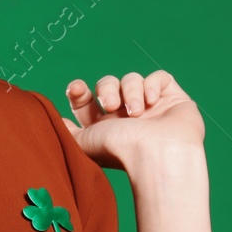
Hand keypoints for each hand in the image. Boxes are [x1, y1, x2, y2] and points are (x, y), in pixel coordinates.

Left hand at [61, 70, 203, 172]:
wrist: (157, 154)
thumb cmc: (121, 151)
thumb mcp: (85, 143)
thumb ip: (69, 133)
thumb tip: (59, 124)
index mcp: (105, 126)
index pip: (87, 101)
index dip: (79, 91)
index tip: (77, 89)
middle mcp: (127, 116)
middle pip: (108, 84)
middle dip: (106, 89)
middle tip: (111, 106)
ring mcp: (151, 107)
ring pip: (132, 79)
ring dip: (130, 92)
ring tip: (136, 112)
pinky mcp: (172, 98)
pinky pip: (159, 77)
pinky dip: (153, 84)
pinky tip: (152, 100)